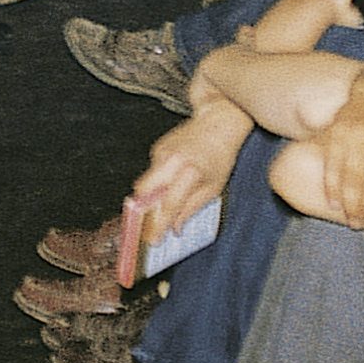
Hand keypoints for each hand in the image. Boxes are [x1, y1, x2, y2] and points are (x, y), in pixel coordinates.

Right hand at [130, 109, 247, 237]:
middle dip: (143, 208)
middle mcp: (171, 161)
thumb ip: (191, 208)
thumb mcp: (213, 188)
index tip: (153, 239)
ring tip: (166, 199)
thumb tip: (175, 227)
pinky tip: (173, 177)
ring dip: (152, 194)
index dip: (159, 225)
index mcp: (189, 173)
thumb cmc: (220, 156)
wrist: (218, 123)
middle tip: (150, 222)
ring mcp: (161, 152)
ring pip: (145, 181)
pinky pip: (152, 170)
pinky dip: (159, 179)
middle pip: (143, 191)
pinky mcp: (157, 147)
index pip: (167, 205)